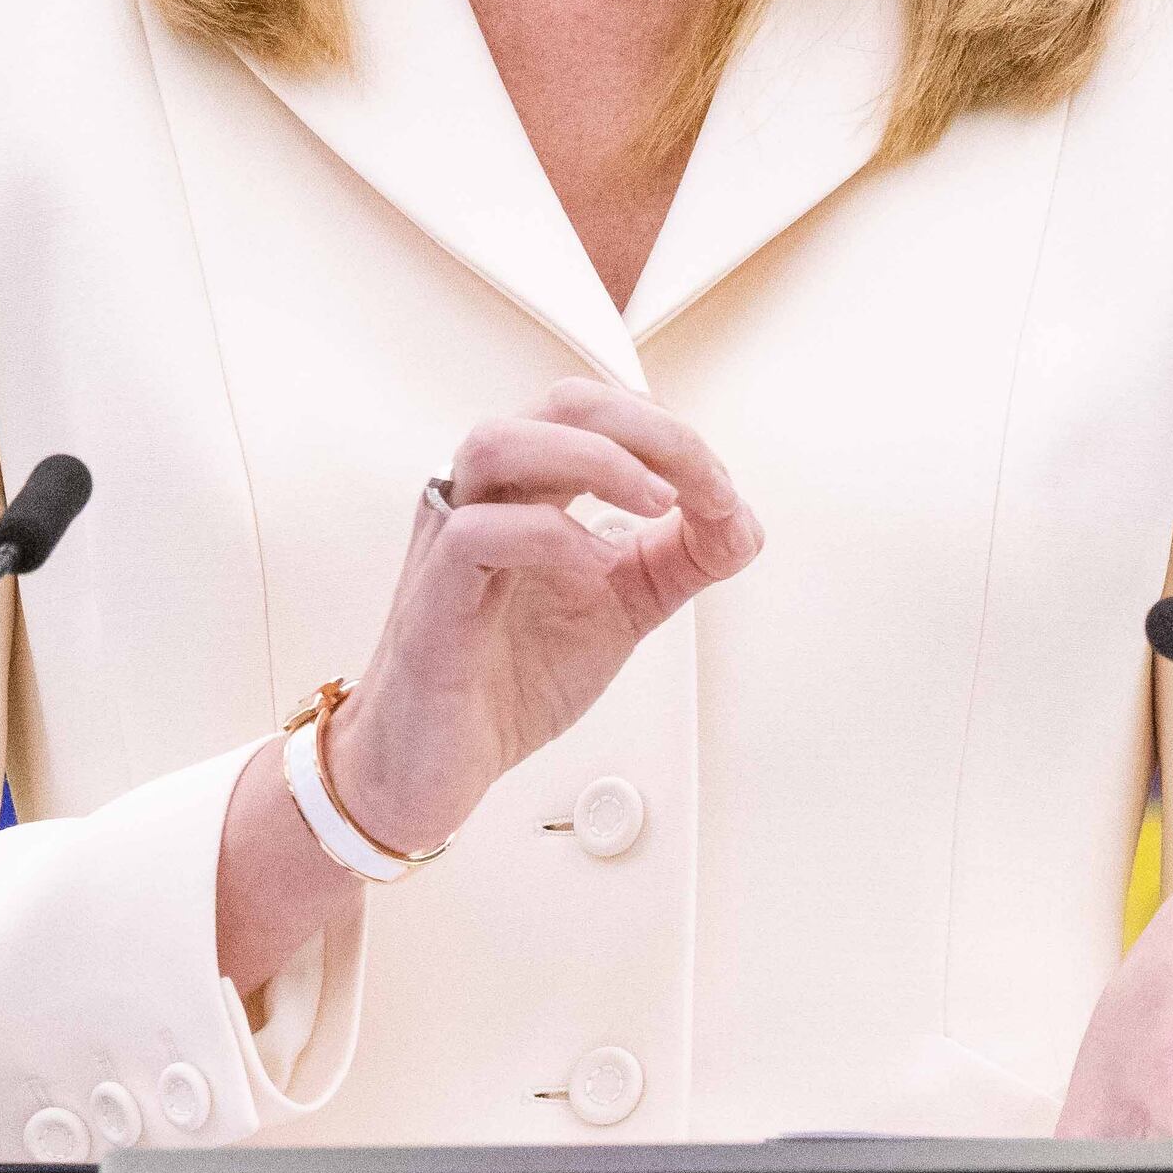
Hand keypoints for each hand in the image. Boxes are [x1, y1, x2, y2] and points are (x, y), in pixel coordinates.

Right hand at [218, 381, 762, 978]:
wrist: (431, 767)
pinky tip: (595, 570)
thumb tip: (741, 523)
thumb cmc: (504, 679)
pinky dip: (549, 538)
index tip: (722, 492)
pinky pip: (474, 533)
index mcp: (525, 488)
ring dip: (593, 460)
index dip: (670, 435)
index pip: (597, 411)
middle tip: (704, 482)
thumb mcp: (621, 609)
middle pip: (558, 405)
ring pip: (498, 442)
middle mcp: (482, 496)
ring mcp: (448, 540)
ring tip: (653, 502)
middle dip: (648, 430)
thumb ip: (678, 561)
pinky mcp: (433, 599)